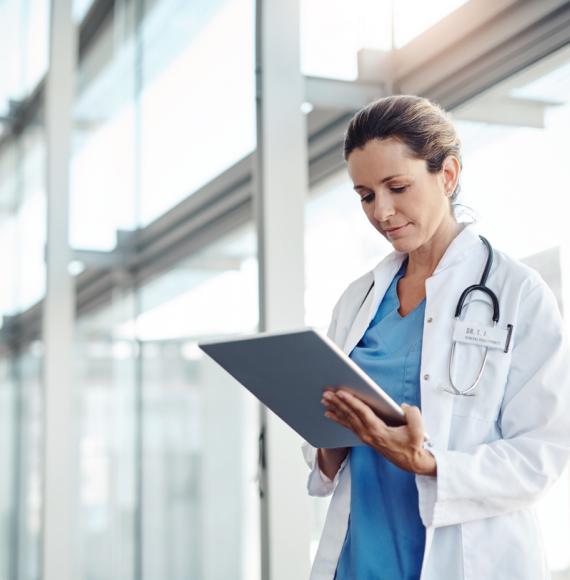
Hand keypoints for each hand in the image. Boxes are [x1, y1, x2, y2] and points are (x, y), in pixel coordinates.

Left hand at [321, 388, 436, 475]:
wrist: (411, 462)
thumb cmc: (413, 445)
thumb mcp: (419, 431)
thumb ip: (413, 415)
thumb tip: (403, 407)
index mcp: (379, 431)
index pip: (362, 413)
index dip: (351, 402)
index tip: (341, 392)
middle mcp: (368, 434)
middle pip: (350, 415)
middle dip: (338, 403)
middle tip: (326, 392)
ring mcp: (365, 436)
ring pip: (347, 420)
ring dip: (335, 408)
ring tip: (324, 399)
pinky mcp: (365, 437)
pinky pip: (348, 425)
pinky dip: (338, 418)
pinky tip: (330, 413)